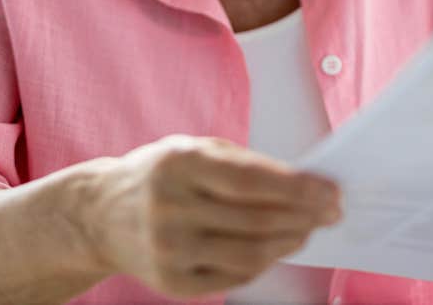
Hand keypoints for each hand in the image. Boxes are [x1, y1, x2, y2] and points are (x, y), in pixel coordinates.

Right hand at [85, 133, 343, 299]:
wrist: (101, 214)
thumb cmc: (160, 174)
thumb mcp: (192, 149)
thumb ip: (240, 164)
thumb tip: (300, 184)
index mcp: (179, 163)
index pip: (250, 180)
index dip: (295, 187)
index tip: (329, 190)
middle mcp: (171, 207)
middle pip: (255, 220)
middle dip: (302, 215)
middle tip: (331, 211)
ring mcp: (169, 249)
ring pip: (249, 254)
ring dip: (289, 242)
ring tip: (308, 229)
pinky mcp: (171, 282)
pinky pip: (233, 277)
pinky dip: (264, 262)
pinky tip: (277, 246)